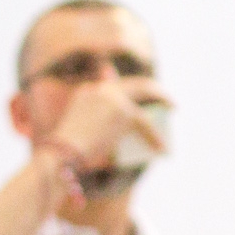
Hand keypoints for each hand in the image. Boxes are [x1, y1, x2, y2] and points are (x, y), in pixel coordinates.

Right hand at [47, 77, 168, 167]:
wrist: (62, 152)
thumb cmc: (67, 148)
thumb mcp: (79, 133)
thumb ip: (91, 127)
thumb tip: (105, 138)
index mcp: (87, 90)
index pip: (115, 83)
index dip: (131, 90)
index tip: (142, 97)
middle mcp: (100, 88)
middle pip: (134, 82)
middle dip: (152, 88)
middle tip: (164, 100)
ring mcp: (112, 98)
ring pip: (146, 90)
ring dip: (162, 97)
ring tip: (172, 107)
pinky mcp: (123, 112)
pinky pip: (146, 123)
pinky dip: (155, 136)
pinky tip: (162, 148)